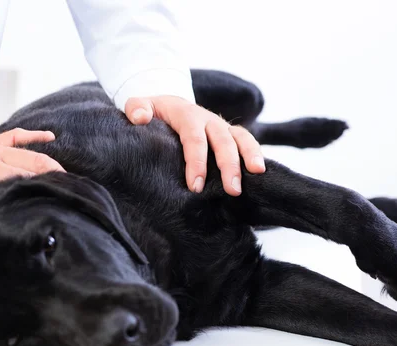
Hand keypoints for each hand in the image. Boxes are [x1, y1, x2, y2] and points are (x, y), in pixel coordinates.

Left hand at [0, 128, 64, 223]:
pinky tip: (48, 138)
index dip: (44, 191)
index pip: (24, 181)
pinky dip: (31, 136)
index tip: (61, 201)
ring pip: (27, 154)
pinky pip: (13, 137)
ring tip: (65, 176)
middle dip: (53, 179)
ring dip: (48, 163)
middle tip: (70, 192)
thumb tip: (2, 214)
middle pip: (31, 167)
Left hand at [125, 95, 265, 195]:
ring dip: (250, 155)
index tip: (195, 186)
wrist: (167, 104)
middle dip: (229, 165)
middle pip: (222, 140)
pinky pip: (246, 141)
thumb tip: (140, 118)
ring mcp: (220, 125)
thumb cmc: (152, 113)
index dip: (196, 162)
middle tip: (232, 190)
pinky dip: (255, 153)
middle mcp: (207, 119)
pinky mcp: (229, 133)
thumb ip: (136, 108)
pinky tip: (261, 173)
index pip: (194, 139)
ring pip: (240, 138)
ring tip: (257, 175)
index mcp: (186, 114)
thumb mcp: (139, 105)